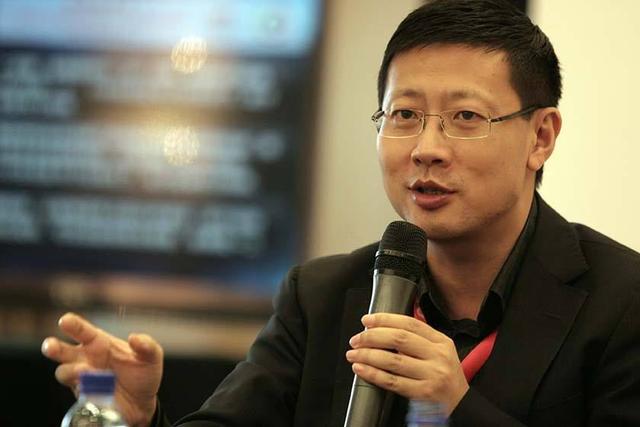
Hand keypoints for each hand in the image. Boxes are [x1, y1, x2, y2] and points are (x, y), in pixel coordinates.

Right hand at [42, 312, 162, 426]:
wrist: (143, 403)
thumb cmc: (144, 374)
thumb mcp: (152, 357)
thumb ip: (147, 345)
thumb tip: (134, 338)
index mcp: (100, 342)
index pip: (82, 330)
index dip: (72, 324)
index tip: (65, 320)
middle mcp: (87, 358)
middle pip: (62, 350)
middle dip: (53, 347)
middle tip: (50, 346)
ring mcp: (83, 378)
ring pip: (64, 371)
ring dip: (70, 370)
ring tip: (84, 371)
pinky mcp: (84, 395)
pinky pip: (76, 391)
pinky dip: (82, 388)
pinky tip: (91, 386)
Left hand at [346, 313, 468, 414]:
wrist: (461, 403)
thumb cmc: (444, 374)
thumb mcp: (440, 350)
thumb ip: (419, 336)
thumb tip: (387, 322)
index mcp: (441, 341)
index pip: (409, 323)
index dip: (385, 319)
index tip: (367, 320)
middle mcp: (438, 356)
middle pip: (399, 339)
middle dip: (372, 337)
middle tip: (357, 339)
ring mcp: (432, 375)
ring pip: (393, 360)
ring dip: (368, 355)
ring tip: (353, 354)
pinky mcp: (423, 393)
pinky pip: (392, 382)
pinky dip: (373, 374)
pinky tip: (361, 369)